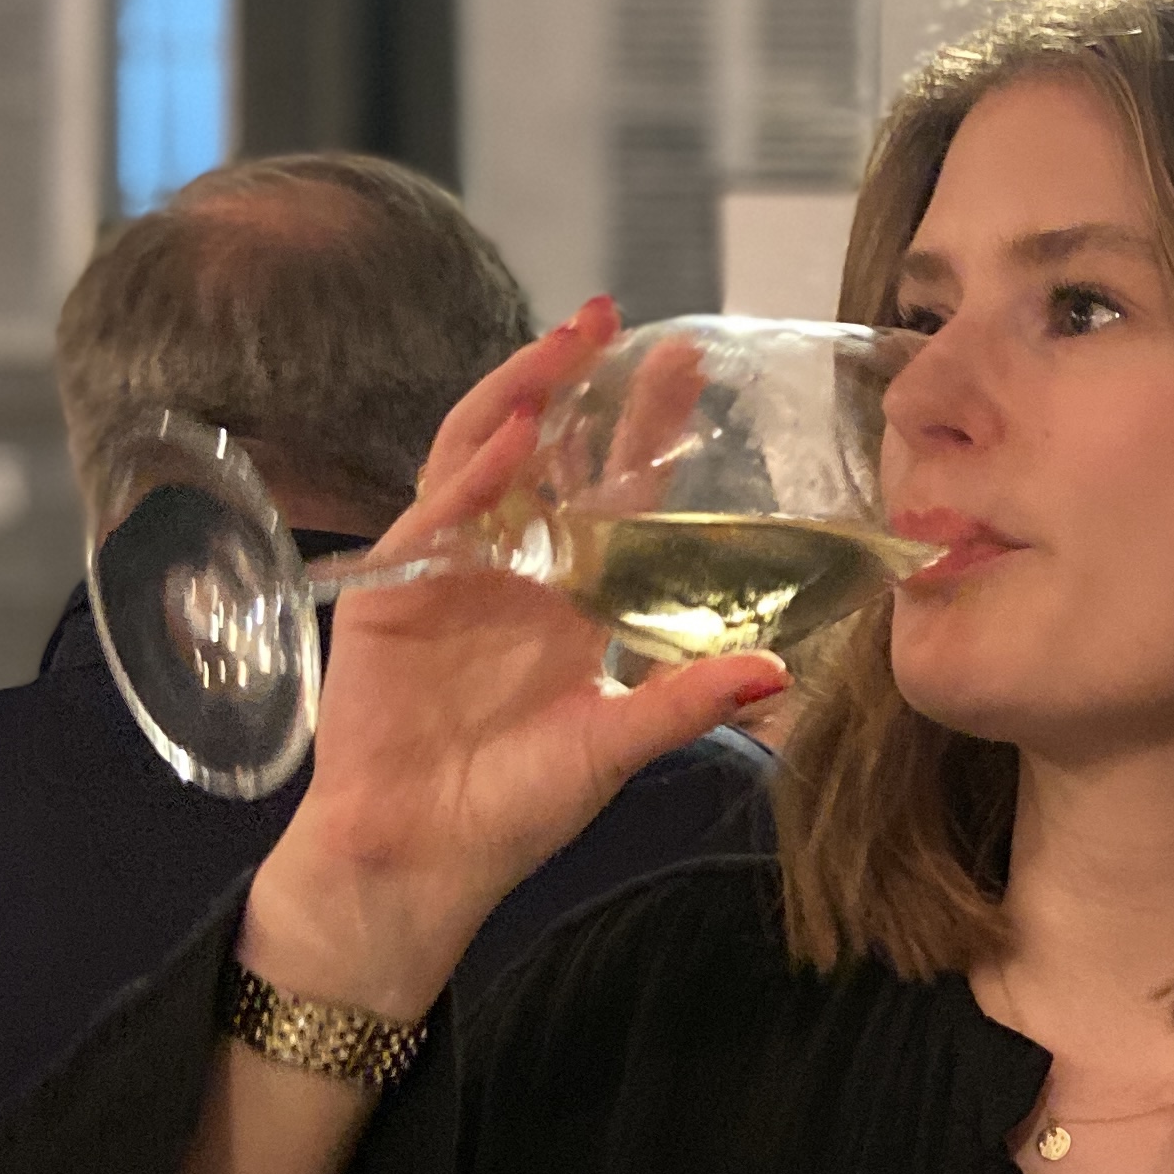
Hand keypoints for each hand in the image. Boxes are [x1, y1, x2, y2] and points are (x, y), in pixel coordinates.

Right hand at [241, 301, 787, 1015]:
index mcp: (572, 596)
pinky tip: (512, 435)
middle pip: (547, 450)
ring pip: (483, 456)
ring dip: (520, 394)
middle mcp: (513, 568)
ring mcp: (449, 570)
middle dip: (575, 380)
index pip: (613, 490)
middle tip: (613, 315)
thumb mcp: (614, 747)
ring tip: (563, 341)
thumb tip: (778, 673)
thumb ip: (684, 700)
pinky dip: (475, 472)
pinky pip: (438, 513)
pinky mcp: (396, 589)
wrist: (418, 858)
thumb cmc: (514, 809)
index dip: (643, 428)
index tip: (687, 364)